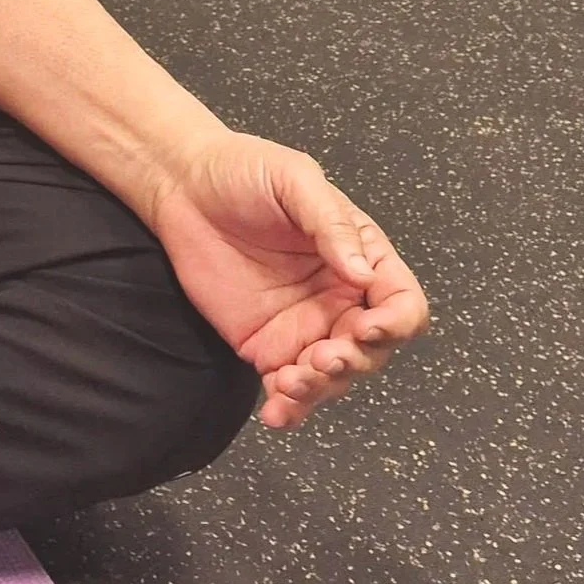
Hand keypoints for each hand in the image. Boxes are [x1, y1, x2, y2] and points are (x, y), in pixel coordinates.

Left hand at [144, 132, 428, 430]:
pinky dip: (289, 407)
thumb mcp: (294, 180)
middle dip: (354, 361)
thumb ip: (331, 224)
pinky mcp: (266, 344)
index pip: (402, 304)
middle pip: (373, 350)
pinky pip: (288, 386)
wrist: (182, 184)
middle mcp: (340, 299)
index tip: (368, 327)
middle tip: (322, 357)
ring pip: (334, 377)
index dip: (396, 323)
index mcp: (362, 258)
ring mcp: (305, 326)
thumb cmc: (244, 171)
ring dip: (321, 389)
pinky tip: (276, 411)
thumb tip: (362, 274)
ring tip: (290, 382)